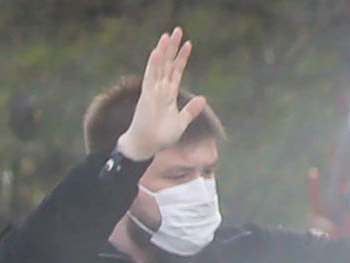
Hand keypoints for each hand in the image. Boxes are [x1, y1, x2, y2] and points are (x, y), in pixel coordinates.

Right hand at [116, 28, 208, 161]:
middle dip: (173, 47)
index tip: (189, 44)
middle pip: (167, 63)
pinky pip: (150, 77)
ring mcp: (153, 91)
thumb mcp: (181, 121)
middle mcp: (160, 89)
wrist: (147, 145)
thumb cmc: (161, 135)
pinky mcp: (147, 96)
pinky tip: (157, 53)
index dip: (182, 57)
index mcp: (168, 93)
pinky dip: (154, 65)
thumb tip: (203, 98)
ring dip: (163, 51)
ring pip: (159, 66)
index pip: (176, 71)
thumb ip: (191, 110)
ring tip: (168, 35)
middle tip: (178, 30)